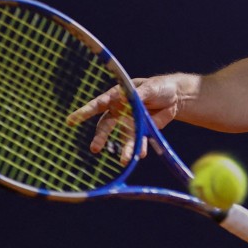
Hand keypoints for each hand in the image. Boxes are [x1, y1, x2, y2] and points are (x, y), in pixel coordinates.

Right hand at [65, 74, 193, 164]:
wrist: (176, 97)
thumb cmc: (159, 87)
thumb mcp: (150, 87)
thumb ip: (137, 95)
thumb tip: (125, 99)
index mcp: (118, 97)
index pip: (98, 104)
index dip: (84, 112)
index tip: (71, 120)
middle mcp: (120, 111)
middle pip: (106, 126)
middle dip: (100, 137)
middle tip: (95, 148)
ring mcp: (130, 122)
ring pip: (123, 138)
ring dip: (124, 149)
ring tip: (124, 161)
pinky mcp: (142, 131)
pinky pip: (138, 141)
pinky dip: (139, 148)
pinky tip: (141, 154)